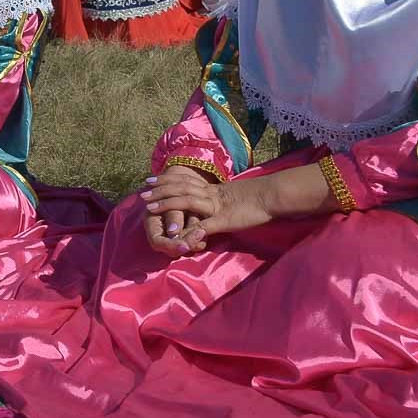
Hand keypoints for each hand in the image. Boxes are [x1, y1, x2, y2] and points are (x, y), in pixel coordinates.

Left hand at [139, 166, 272, 253]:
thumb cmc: (259, 199)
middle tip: (142, 193)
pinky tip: (176, 235)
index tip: (150, 181)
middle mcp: (210, 194)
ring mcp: (216, 206)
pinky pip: (204, 226)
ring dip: (166, 205)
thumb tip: (212, 205)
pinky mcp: (224, 220)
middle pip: (179, 189)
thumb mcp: (235, 199)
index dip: (166, 181)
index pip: (184, 181)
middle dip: (159, 191)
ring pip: (186, 202)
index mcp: (212, 190)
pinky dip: (190, 231)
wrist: (274, 196)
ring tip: (149, 208)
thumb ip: (221, 202)